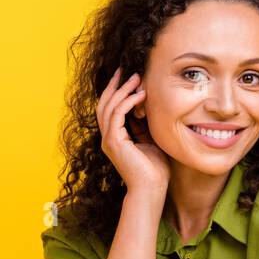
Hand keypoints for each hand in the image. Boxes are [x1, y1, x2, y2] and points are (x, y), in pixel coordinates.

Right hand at [97, 66, 169, 195]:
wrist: (151, 189)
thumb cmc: (154, 170)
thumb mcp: (150, 142)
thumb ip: (144, 126)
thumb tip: (146, 108)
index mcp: (114, 138)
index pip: (110, 109)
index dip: (116, 92)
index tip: (127, 77)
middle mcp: (108, 138)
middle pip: (104, 104)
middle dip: (114, 85)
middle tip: (125, 70)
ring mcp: (109, 140)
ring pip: (109, 106)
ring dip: (123, 90)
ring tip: (136, 78)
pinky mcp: (114, 142)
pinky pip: (117, 114)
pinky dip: (128, 102)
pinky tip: (140, 95)